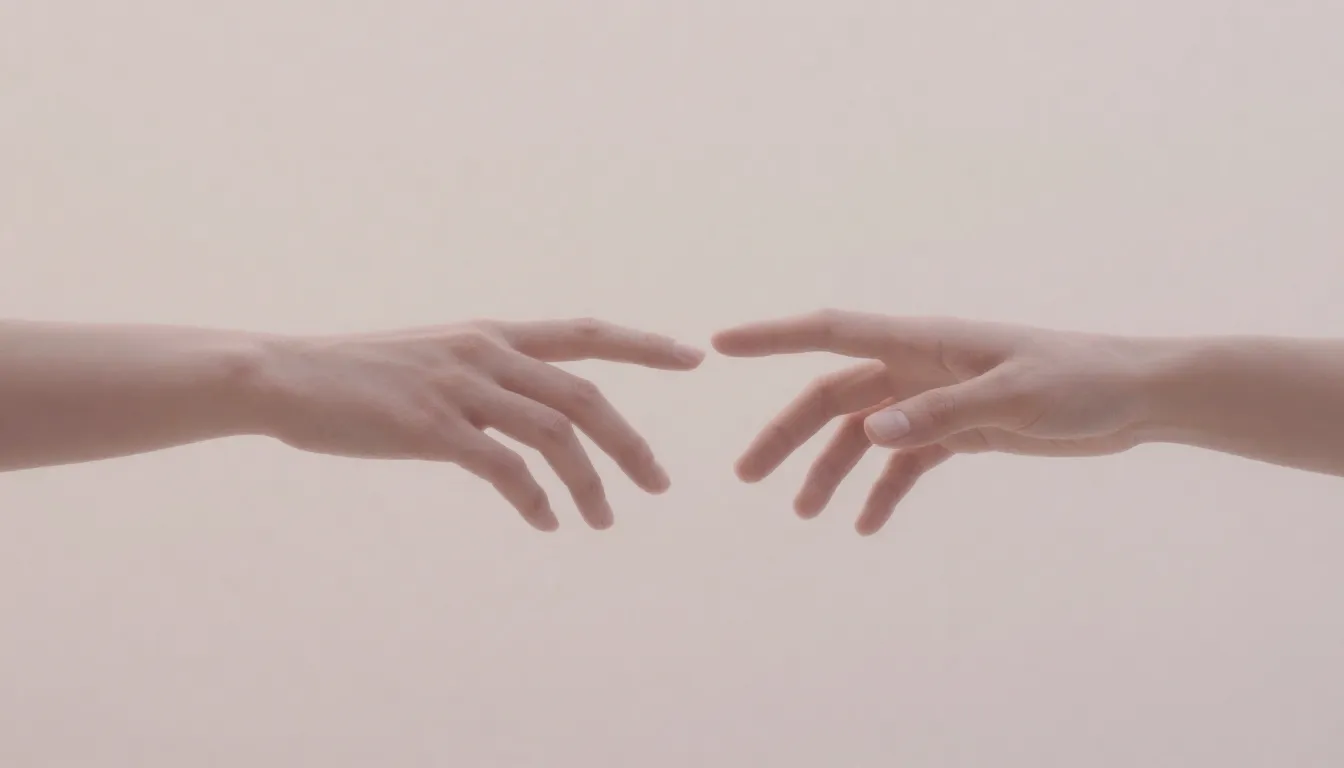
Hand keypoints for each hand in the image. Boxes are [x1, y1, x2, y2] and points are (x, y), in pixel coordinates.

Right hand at [253, 318, 704, 530]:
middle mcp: (485, 353)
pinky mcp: (430, 427)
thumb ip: (485, 380)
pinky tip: (545, 521)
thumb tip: (525, 419)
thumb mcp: (434, 361)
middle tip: (660, 484)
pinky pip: (503, 469)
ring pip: (554, 435)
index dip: (643, 345)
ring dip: (589, 482)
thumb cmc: (357, 374)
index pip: (585, 333)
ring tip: (604, 521)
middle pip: (585, 396)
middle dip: (631, 442)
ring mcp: (458, 388)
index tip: (692, 357)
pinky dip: (535, 499)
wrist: (283, 375)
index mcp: (491, 333)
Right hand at [713, 310, 1159, 534]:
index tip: (721, 346)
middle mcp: (917, 367)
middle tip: (748, 476)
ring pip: (861, 435)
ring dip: (830, 471)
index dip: (773, 338)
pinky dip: (882, 492)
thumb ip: (940, 413)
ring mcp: (934, 400)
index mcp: (923, 342)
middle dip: (787, 434)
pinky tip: (867, 526)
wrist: (1136, 397)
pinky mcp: (959, 431)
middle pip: (832, 397)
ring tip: (806, 513)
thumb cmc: (1081, 380)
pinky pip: (904, 463)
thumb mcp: (1014, 397)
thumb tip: (869, 435)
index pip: (831, 333)